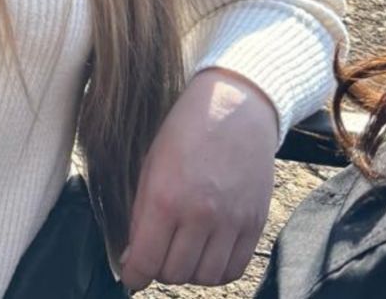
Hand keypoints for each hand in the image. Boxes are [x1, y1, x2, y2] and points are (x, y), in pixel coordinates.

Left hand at [118, 67, 279, 292]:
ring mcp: (231, 222)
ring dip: (189, 271)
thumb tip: (132, 254)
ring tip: (181, 252)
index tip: (130, 276)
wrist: (235, 109)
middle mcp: (200, 216)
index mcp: (165, 198)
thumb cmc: (184, 132)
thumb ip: (142, 212)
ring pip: (205, 276)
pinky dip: (217, 270)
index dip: (133, 275)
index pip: (145, 260)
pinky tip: (206, 254)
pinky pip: (235, 268)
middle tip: (156, 254)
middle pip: (175, 273)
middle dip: (159, 269)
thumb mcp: (149, 165)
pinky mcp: (255, 224)